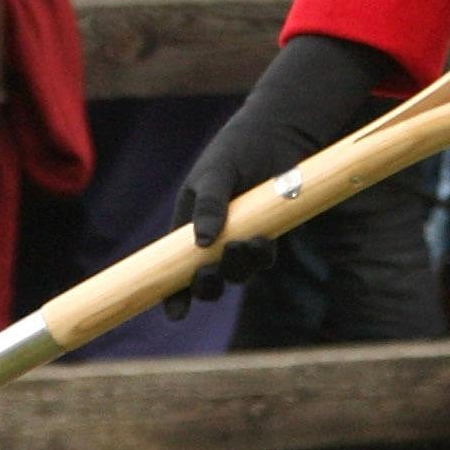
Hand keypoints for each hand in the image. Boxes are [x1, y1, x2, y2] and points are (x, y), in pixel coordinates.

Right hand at [169, 34, 400, 311]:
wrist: (276, 135)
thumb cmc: (236, 149)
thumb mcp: (216, 172)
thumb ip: (209, 204)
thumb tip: (202, 244)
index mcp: (187, 222)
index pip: (173, 265)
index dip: (173, 293)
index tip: (176, 314)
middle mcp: (212, 236)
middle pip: (205, 278)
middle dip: (207, 285)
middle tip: (209, 275)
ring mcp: (239, 237)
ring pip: (236, 272)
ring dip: (238, 267)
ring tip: (245, 244)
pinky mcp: (265, 233)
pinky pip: (262, 259)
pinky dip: (261, 255)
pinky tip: (263, 239)